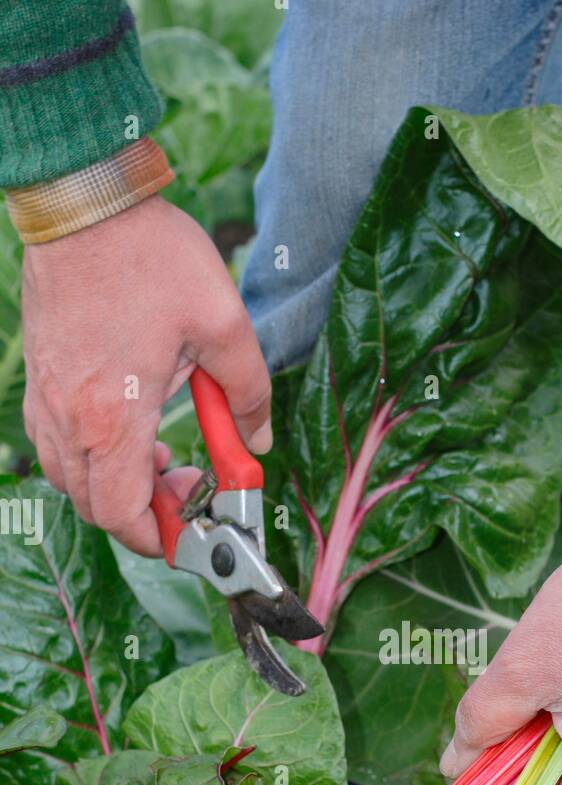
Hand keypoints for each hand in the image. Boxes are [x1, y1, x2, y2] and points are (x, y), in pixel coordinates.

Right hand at [22, 196, 271, 554]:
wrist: (85, 201)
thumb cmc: (151, 258)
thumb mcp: (224, 325)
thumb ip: (249, 393)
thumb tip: (255, 440)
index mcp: (114, 418)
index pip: (123, 515)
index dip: (159, 539)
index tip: (191, 532)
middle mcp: (69, 418)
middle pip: (95, 507)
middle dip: (144, 515)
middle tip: (187, 487)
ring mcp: (46, 399)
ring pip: (71, 479)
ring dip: (116, 487)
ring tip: (160, 457)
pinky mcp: (38, 377)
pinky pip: (55, 444)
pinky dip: (89, 457)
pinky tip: (125, 428)